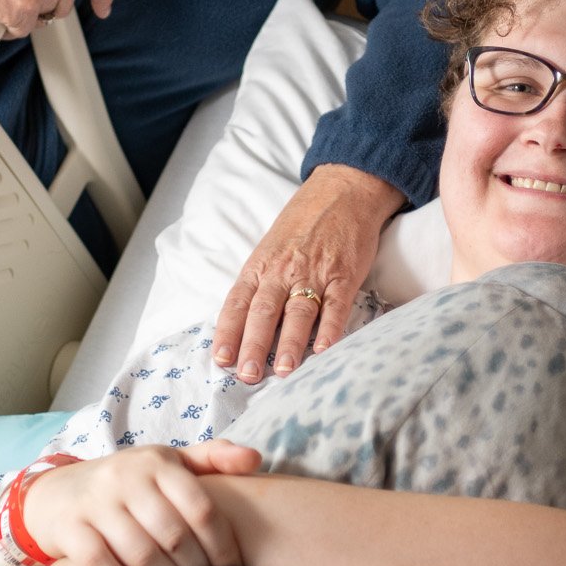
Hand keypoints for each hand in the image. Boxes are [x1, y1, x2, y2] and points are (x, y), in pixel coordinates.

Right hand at [22, 440, 260, 565]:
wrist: (59, 490)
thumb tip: (256, 458)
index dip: (222, 546)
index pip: (201, 508)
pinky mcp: (69, 528)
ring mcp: (95, 502)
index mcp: (158, 462)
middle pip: (174, 536)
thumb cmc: (129, 481)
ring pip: (141, 554)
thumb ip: (213, 457)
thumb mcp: (168, 462)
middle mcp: (126, 477)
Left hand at [212, 166, 403, 381]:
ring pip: (298, 312)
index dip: (228, 332)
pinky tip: (325, 350)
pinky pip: (336, 305)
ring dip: (290, 343)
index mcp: (261, 265)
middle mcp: (283, 271)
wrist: (342, 190)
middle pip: (264, 312)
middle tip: (248, 375)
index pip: (238, 302)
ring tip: (284, 371)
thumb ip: (260, 283)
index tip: (220, 359)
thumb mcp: (271, 248)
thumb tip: (244, 325)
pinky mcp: (344, 273)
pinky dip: (331, 328)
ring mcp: (314, 272)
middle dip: (254, 345)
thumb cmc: (303, 223)